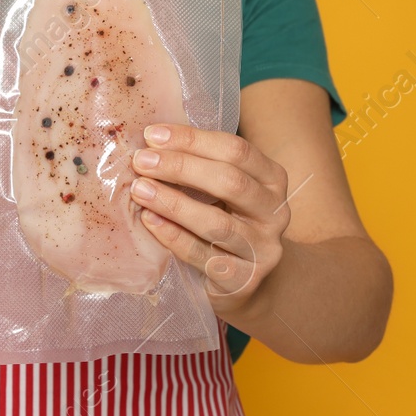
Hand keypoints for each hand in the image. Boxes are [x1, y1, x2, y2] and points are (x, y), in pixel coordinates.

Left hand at [127, 122, 290, 318]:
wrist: (247, 280)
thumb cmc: (227, 221)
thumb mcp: (224, 190)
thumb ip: (199, 167)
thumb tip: (150, 142)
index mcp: (272, 179)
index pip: (236, 150)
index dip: (193, 140)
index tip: (152, 135)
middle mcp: (274, 212)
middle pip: (230, 182)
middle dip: (181, 167)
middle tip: (141, 162)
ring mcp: (263, 249)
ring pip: (217, 223)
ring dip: (173, 203)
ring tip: (140, 190)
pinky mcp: (244, 280)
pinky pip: (203, 256)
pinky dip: (174, 237)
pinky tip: (150, 222)